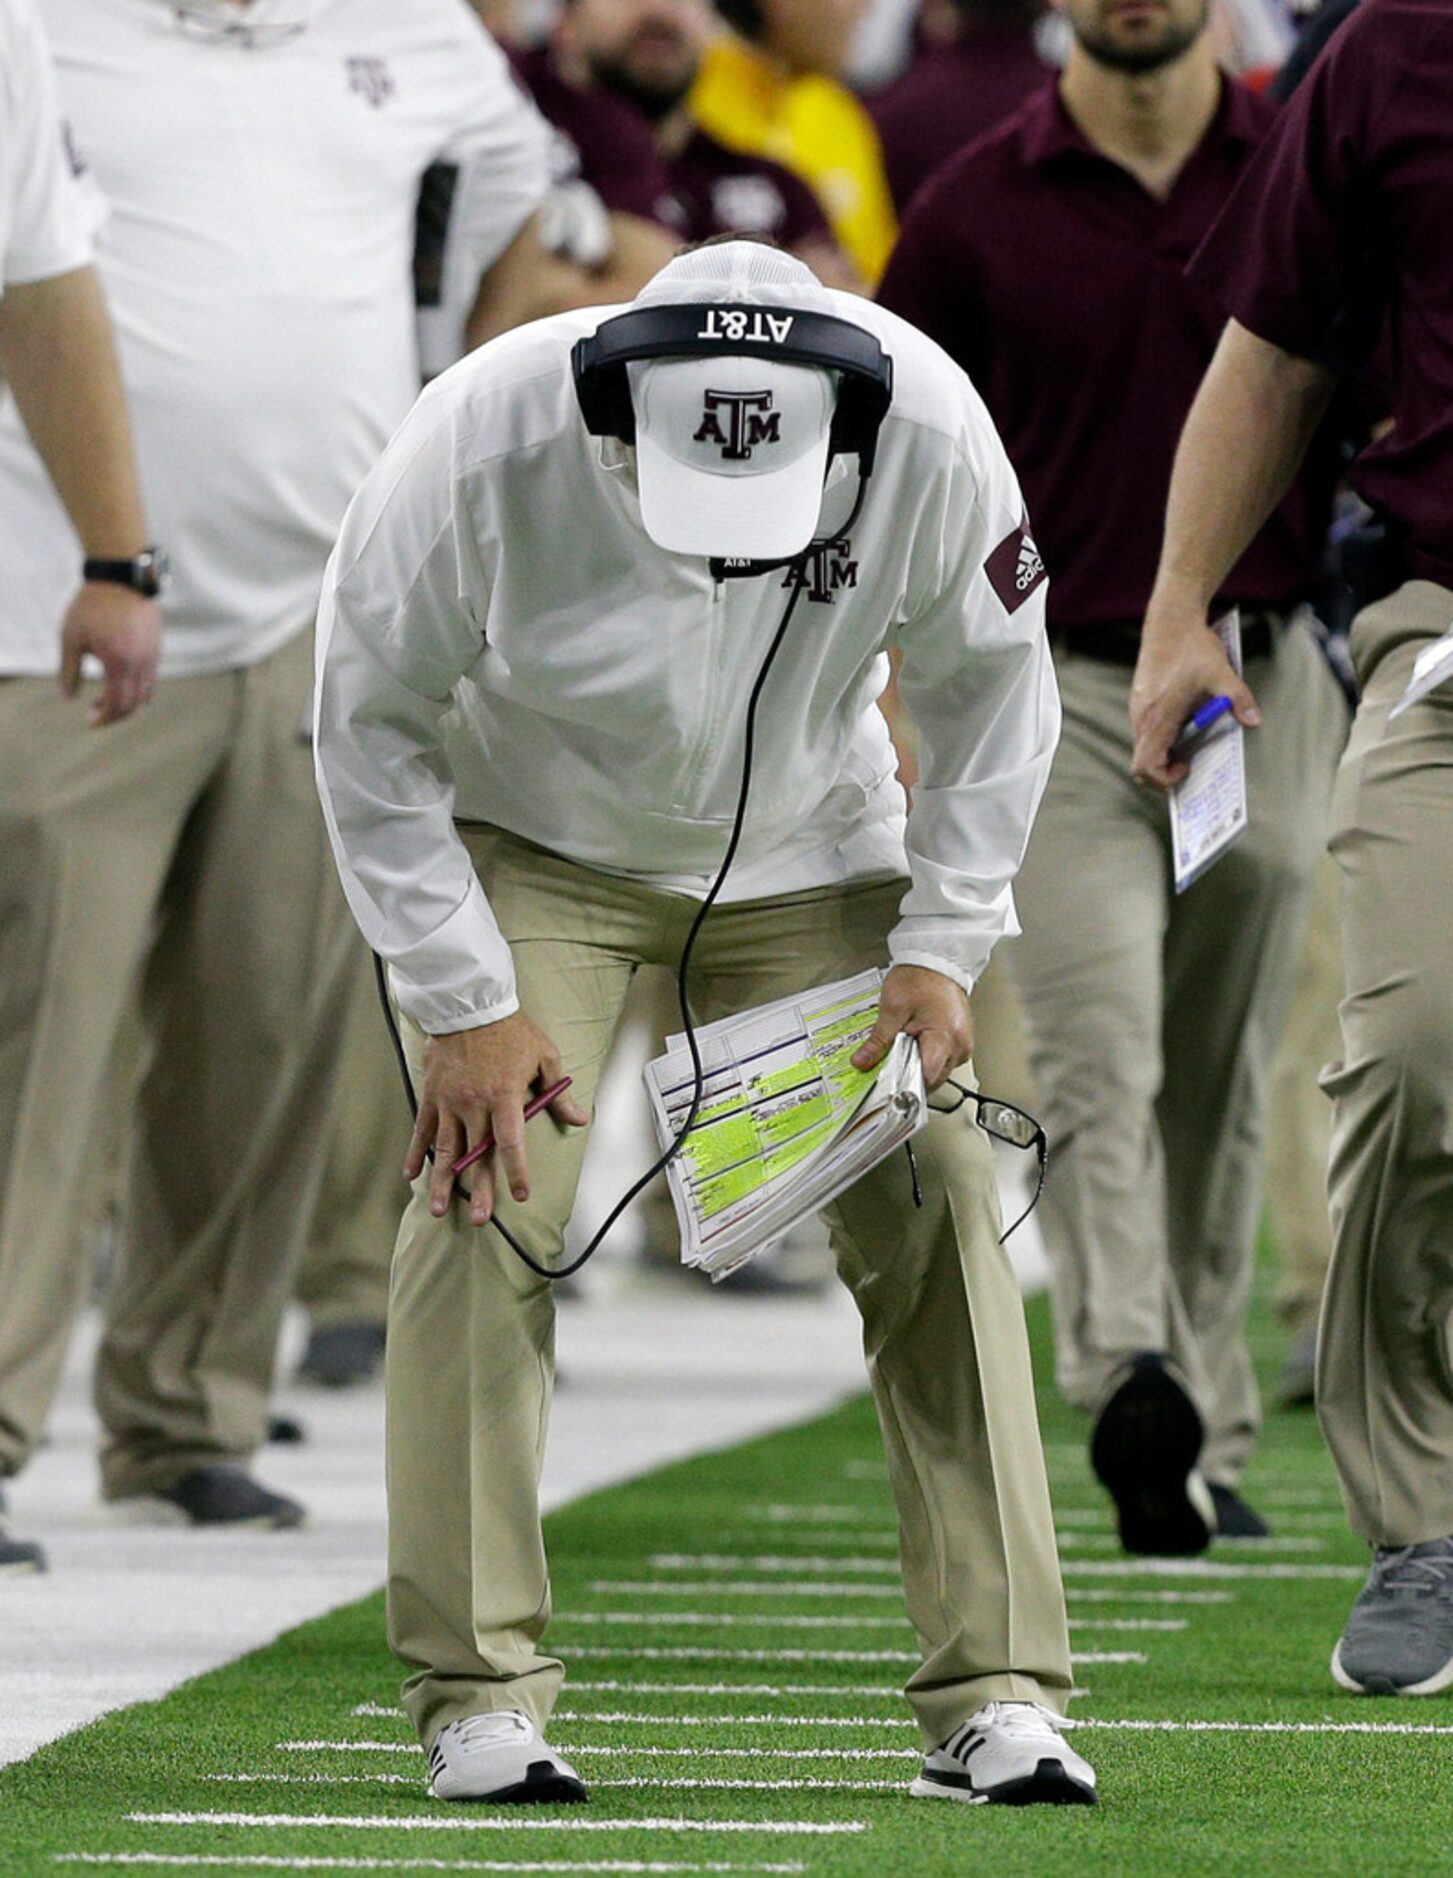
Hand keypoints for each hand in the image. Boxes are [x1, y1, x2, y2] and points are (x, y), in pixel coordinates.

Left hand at [59, 583, 160, 725]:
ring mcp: (152, 656)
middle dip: (115, 714)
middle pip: (133, 704)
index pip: (118, 704)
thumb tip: (67, 697)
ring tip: (107, 696)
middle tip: (95, 712)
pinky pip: (151, 678)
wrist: (122, 577)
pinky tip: (121, 680)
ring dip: (127, 701)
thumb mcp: (71, 637)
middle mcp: (141, 664)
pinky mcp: (156, 648)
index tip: (90, 720)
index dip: (104, 717)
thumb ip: (69, 670)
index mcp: (120, 664)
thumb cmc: (93, 605)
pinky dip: (138, 687)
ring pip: (145, 693)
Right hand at [404, 1011, 588, 1226]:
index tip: (521, 1194)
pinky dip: (416, 1153)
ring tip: (439, 1210)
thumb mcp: (545, 1056)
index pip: (511, 1142)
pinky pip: (422, 1129)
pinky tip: (411, 1176)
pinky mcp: (432, 1095)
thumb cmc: (512, 1030)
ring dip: (443, 1182)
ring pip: (446, 1149)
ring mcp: (449, 1102)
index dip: (516, 1171)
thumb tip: (579, 1119)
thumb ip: (558, 1093)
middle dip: (479, 1189)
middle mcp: (474, 1104)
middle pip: (477, 1154)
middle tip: (481, 1221)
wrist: (469, 1004)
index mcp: (504, 1096)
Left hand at [851, 964, 972, 1092]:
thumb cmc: (919, 978)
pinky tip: (918, 1044)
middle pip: (933, 1079)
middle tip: (893, 1059)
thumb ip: (877, 1041)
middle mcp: (960, 1045)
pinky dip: (928, 1057)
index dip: (905, 1082)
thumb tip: (862, 1061)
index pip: (925, 1077)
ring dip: (920, 1066)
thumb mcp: (891, 1010)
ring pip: (939, 1072)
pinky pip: (944, 1061)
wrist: (936, 962)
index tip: (888, 1082)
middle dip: (911, 1074)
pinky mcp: (962, 1041)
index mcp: (945, 1037)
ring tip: (907, 1046)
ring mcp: (964, 1044)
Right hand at [1129, 605, 1260, 791]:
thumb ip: (1238, 699)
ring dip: (1163, 755)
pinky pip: (1145, 733)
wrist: (1169, 620)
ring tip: (1189, 747)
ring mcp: (1137, 709)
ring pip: (1143, 748)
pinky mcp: (1139, 702)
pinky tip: (1183, 727)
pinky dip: (1160, 741)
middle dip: (1163, 773)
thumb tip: (1254, 721)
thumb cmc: (1191, 647)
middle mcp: (1141, 717)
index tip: (1187, 769)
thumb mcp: (1221, 673)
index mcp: (1157, 716)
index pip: (1146, 765)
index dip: (1164, 778)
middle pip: (1140, 764)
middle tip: (1188, 767)